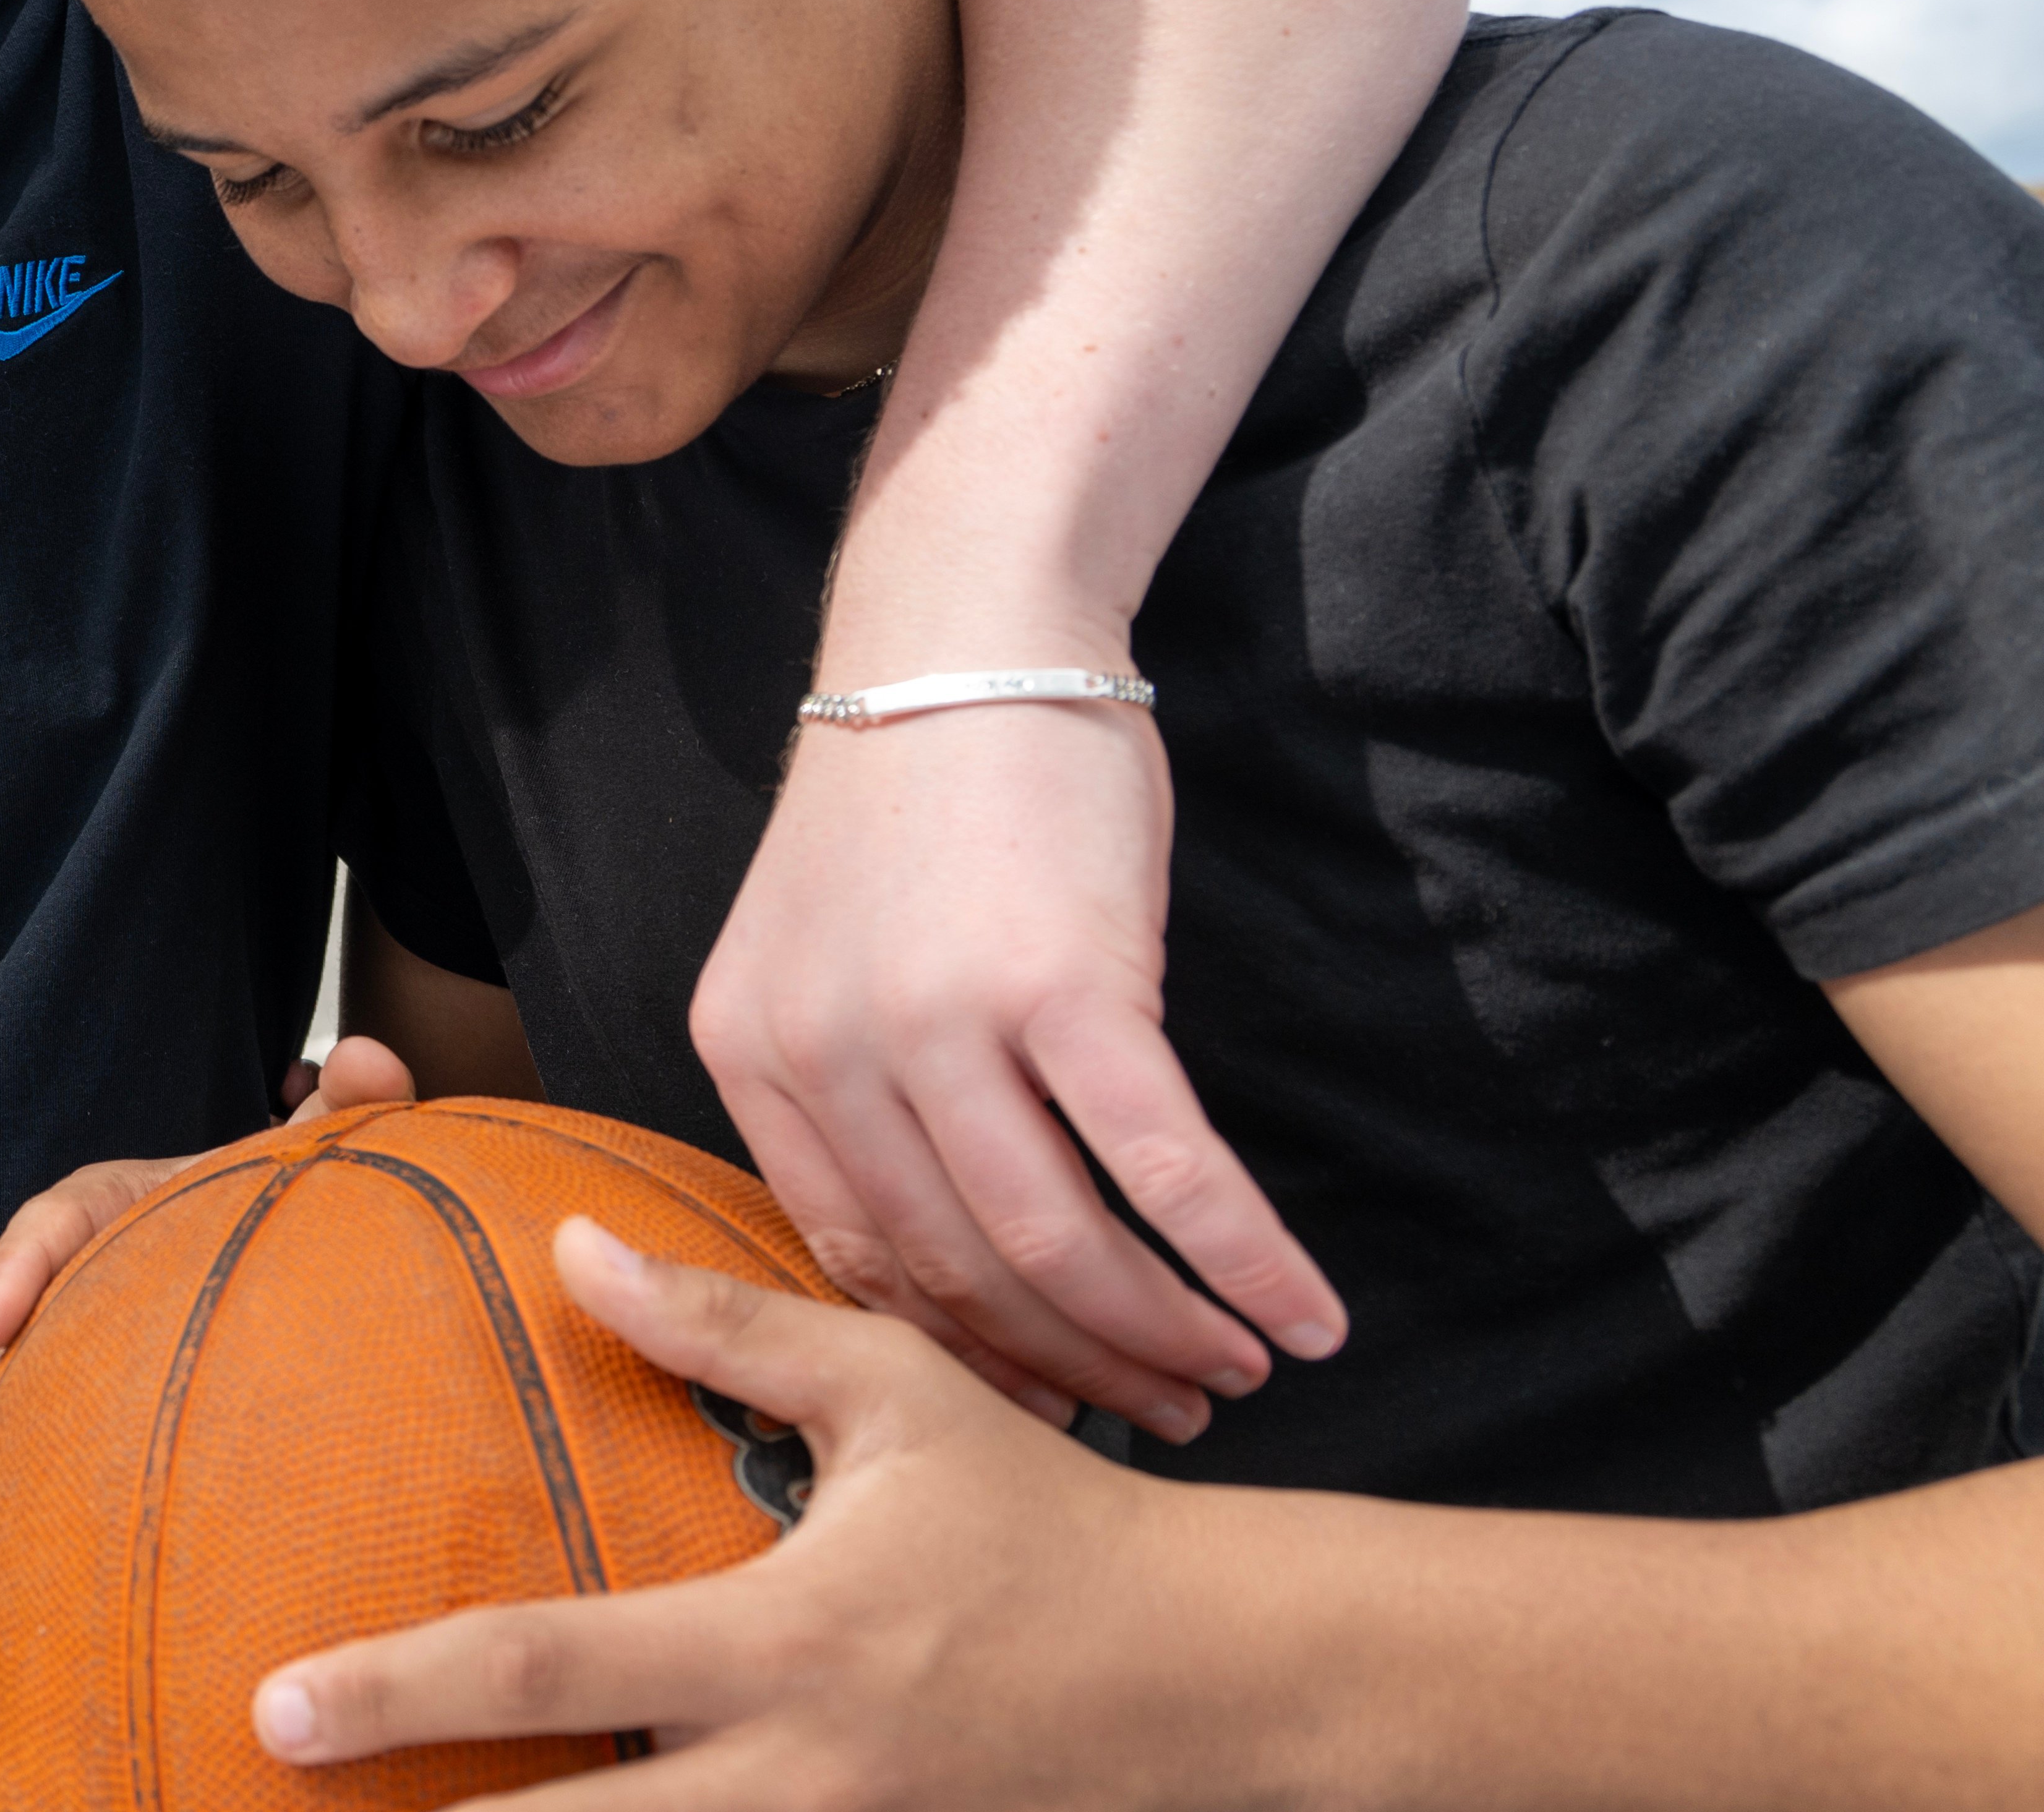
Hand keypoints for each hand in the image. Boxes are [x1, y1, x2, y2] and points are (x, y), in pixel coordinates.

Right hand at [0, 1038, 418, 1693]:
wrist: (283, 1271)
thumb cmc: (292, 1216)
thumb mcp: (323, 1168)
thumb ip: (349, 1116)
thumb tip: (372, 1056)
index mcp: (120, 1216)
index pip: (62, 1219)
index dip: (24, 1262)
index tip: (1, 1315)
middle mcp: (64, 1301)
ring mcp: (50, 1384)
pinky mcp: (57, 1454)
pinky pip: (1, 1514)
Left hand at [247, 1218, 1278, 1803]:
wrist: (1219, 1680)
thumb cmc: (1045, 1517)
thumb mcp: (896, 1391)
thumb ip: (724, 1326)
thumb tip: (568, 1243)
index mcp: (786, 1641)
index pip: (552, 1670)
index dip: (404, 1691)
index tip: (275, 1702)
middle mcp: (801, 1773)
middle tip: (269, 1810)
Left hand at [690, 702, 1340, 1442]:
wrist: (964, 640)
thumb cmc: (914, 804)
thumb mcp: (823, 954)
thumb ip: (851, 1092)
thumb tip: (945, 1261)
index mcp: (750, 1050)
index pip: (852, 1256)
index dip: (959, 1350)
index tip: (1037, 1402)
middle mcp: (826, 1048)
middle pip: (956, 1270)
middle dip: (1069, 1365)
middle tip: (1156, 1412)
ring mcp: (937, 1018)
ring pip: (1054, 1241)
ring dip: (1158, 1332)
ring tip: (1232, 1373)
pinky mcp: (1060, 984)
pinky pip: (1160, 1165)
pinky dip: (1242, 1256)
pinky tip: (1301, 1314)